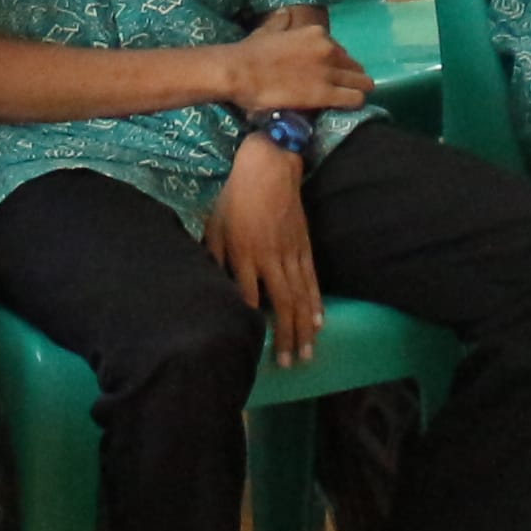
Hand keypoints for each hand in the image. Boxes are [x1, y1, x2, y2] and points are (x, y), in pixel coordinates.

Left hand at [204, 142, 324, 367]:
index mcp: (245, 253)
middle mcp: (270, 257)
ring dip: (305, 327)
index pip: (249, 296)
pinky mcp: (305, 246)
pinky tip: (319, 322)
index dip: (253, 322)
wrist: (269, 167)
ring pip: (301, 296)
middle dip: (287, 336)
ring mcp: (291, 253)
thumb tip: (211, 286)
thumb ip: (213, 257)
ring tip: (308, 352)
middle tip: (290, 363)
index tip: (254, 347)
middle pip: (282, 304)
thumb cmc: (235, 198)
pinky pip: (312, 279)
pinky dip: (317, 302)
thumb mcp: (215, 226)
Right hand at [221, 14, 374, 117]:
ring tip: (344, 101)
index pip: (341, 51)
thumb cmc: (250, 52)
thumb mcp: (269, 30)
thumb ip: (281, 22)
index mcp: (317, 34)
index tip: (328, 75)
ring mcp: (330, 71)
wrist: (240, 72)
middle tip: (338, 90)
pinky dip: (353, 104)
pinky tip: (344, 109)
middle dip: (350, 78)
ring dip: (356, 91)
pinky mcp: (327, 93)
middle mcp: (329, 49)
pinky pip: (356, 99)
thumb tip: (285, 14)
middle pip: (355, 67)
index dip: (336, 65)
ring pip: (363, 83)